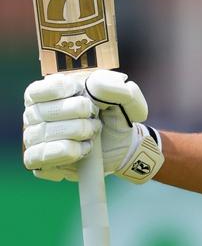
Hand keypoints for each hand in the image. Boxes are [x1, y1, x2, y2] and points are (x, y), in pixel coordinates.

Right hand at [23, 70, 162, 183]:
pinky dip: (70, 151)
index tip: (85, 95)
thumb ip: (114, 86)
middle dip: (82, 114)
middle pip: (49, 111)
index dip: (65, 90)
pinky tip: (83, 149)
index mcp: (48, 91)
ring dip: (79, 132)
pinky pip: (45, 155)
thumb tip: (95, 85)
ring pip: (47, 133)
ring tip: (92, 133)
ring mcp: (33, 137)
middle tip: (95, 118)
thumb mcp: (124, 96)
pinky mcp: (38, 160)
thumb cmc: (115, 115)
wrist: (121, 145)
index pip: (40, 89)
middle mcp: (34, 113)